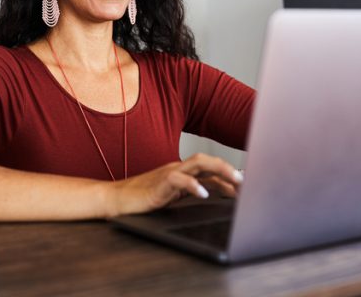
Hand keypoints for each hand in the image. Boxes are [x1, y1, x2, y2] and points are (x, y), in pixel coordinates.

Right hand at [106, 153, 243, 216]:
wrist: (116, 199)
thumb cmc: (142, 198)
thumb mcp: (173, 196)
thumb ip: (190, 192)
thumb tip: (214, 195)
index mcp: (181, 171)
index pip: (209, 169)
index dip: (228, 175)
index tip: (245, 185)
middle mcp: (177, 168)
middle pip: (206, 161)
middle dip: (228, 169)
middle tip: (245, 182)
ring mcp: (168, 173)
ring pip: (198, 163)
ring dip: (219, 171)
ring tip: (234, 184)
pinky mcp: (159, 184)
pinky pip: (179, 180)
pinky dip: (193, 186)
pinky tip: (203, 194)